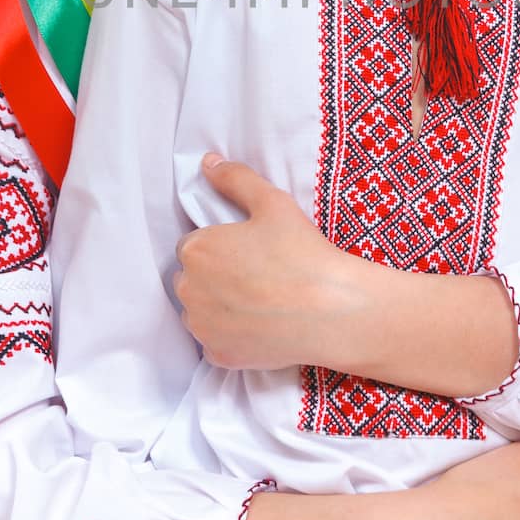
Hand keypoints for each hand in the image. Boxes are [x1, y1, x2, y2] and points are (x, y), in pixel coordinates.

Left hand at [175, 154, 358, 369]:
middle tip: (256, 276)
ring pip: (200, 313)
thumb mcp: (272, 202)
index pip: (193, 246)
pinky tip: (259, 327)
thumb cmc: (302, 252)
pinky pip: (215, 343)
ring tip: (258, 302)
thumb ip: (235, 179)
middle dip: (214, 277)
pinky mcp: (218, 356)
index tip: (248, 252)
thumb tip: (208, 163)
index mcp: (196, 249)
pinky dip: (230, 337)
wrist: (331, 309)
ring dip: (217, 307)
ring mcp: (201, 327)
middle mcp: (188, 289)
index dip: (220, 248)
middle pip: (192, 280)